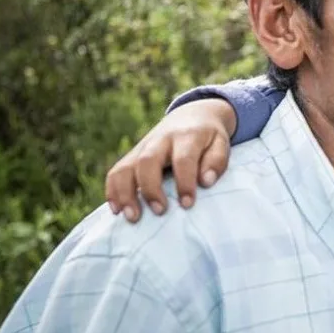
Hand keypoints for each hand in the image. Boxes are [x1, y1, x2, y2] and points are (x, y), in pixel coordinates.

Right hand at [105, 98, 235, 221]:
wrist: (191, 115)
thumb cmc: (208, 137)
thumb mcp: (220, 143)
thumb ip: (216, 161)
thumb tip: (206, 181)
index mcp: (187, 136)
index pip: (183, 159)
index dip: (184, 182)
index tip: (187, 204)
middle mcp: (161, 140)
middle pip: (148, 161)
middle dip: (151, 188)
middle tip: (160, 212)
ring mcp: (142, 148)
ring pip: (125, 168)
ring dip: (125, 194)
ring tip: (133, 217)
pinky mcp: (132, 156)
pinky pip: (115, 172)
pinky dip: (113, 192)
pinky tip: (117, 211)